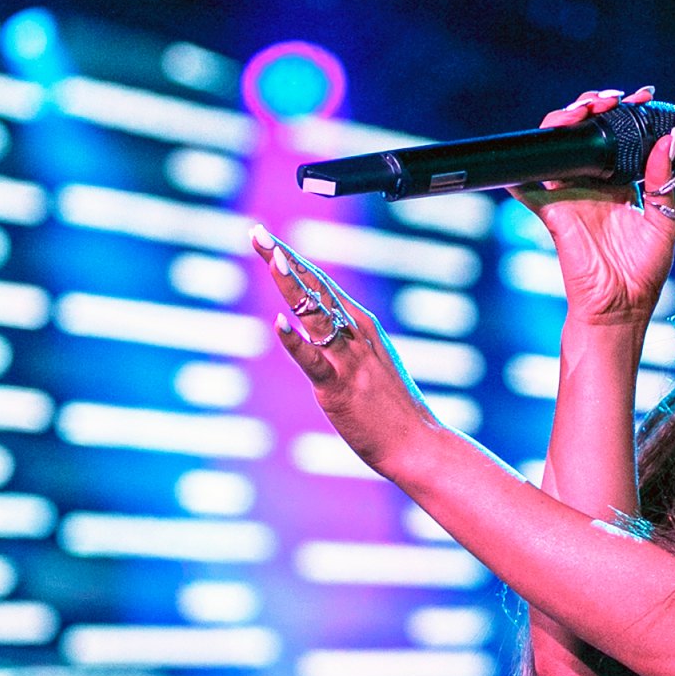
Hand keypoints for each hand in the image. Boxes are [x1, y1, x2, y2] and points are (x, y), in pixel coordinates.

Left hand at [250, 224, 438, 472]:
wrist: (416, 442)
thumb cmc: (392, 408)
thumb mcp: (370, 363)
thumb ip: (344, 343)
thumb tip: (314, 329)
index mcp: (362, 325)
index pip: (321, 283)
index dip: (293, 258)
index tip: (267, 238)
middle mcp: (356, 334)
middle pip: (315, 288)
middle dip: (284, 259)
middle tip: (257, 233)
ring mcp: (348, 359)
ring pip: (315, 315)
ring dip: (292, 285)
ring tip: (272, 258)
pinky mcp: (338, 387)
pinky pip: (313, 360)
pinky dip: (295, 341)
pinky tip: (278, 323)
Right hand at [511, 86, 674, 326]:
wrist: (619, 308)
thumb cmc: (643, 272)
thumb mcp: (664, 222)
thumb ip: (662, 182)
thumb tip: (666, 140)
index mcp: (620, 184)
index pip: (619, 138)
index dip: (626, 114)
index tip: (642, 97)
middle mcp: (593, 184)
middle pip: (584, 133)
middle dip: (593, 107)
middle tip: (610, 100)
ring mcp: (570, 195)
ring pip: (558, 146)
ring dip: (565, 121)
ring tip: (584, 111)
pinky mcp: (552, 211)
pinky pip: (528, 186)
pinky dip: (523, 169)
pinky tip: (538, 150)